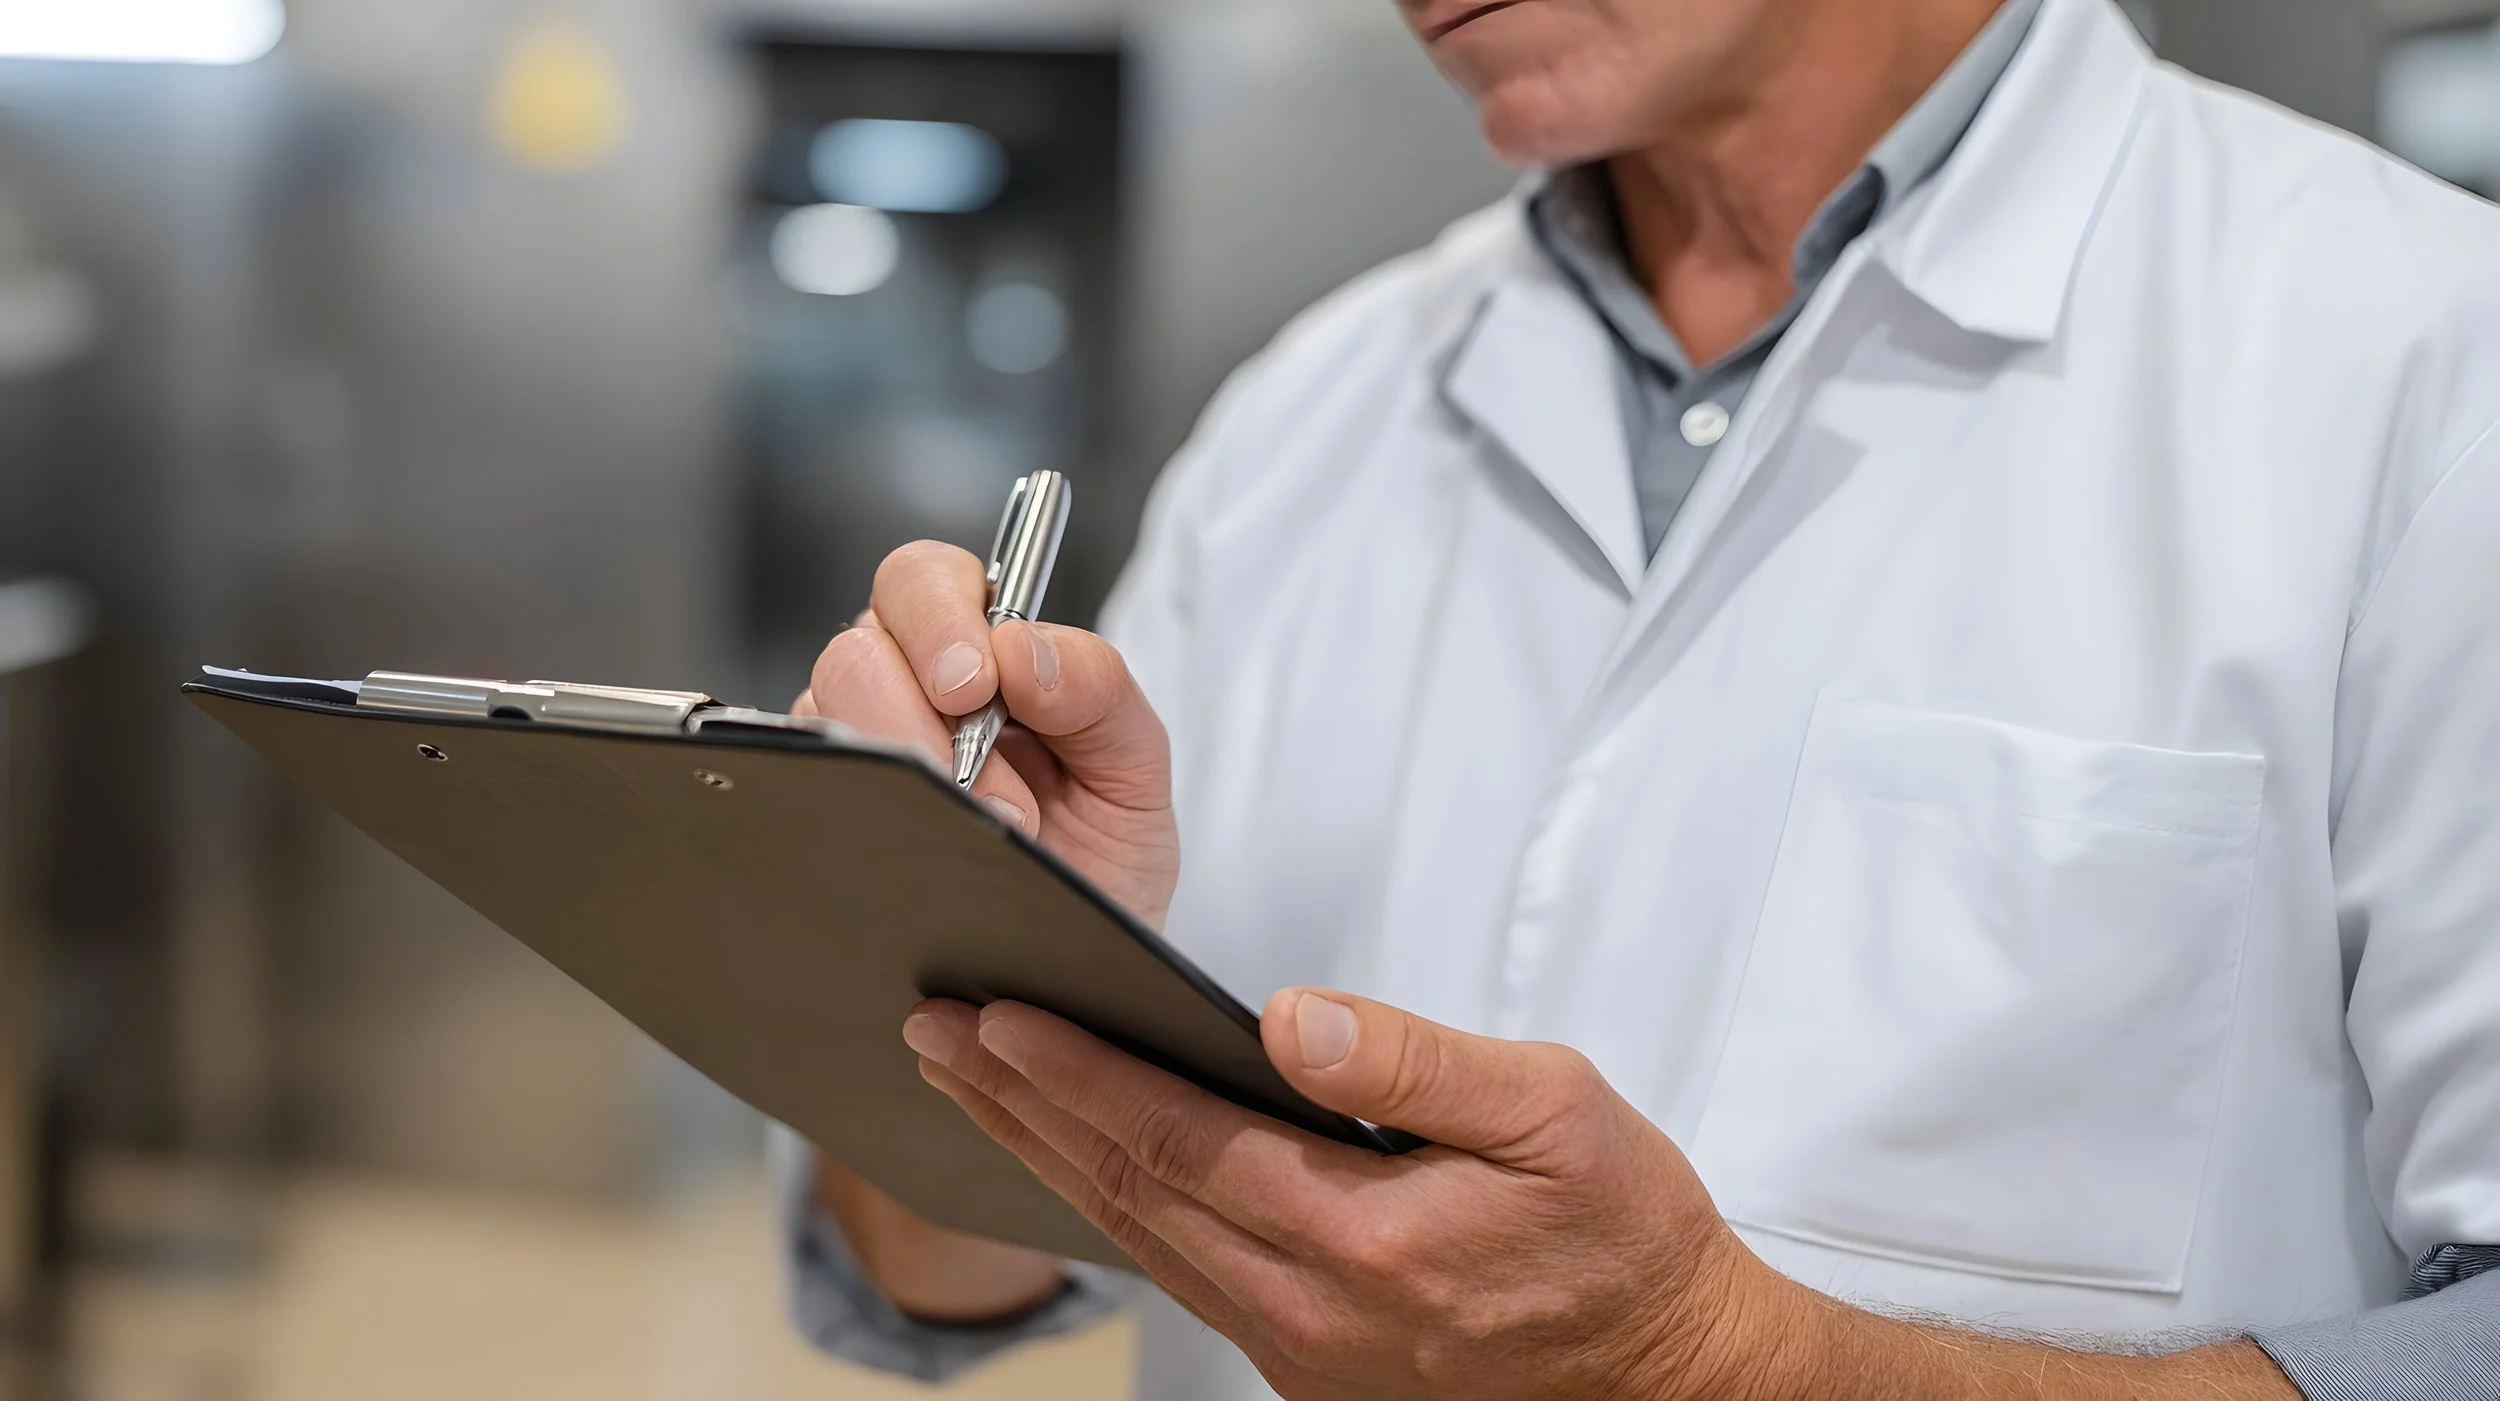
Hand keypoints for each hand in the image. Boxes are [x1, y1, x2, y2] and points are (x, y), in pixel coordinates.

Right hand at [802, 541, 1180, 927]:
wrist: (1076, 970)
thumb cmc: (1101, 858)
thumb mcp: (1132, 770)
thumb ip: (1099, 689)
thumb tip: (1022, 647)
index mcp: (977, 651)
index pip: (921, 580)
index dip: (939, 615)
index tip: (977, 681)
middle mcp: (900, 692)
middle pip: (857, 647)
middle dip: (914, 707)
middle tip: (970, 774)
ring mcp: (854, 759)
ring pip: (821, 721)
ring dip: (907, 774)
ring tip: (983, 831)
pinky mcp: (823, 823)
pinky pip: (805, 798)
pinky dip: (865, 821)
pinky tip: (920, 855)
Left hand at [901, 988, 1763, 1399]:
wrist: (1669, 1376)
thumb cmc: (1624, 1233)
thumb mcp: (1555, 1114)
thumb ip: (1413, 1063)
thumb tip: (1286, 1020)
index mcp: (1358, 1238)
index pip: (1176, 1139)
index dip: (1075, 1073)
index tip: (994, 1015)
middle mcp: (1306, 1308)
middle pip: (1126, 1193)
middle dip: (1019, 1106)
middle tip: (933, 1032)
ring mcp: (1299, 1346)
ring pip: (1138, 1240)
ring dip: (1046, 1157)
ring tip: (971, 1086)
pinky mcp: (1308, 1361)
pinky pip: (1180, 1275)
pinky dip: (1111, 1209)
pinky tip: (1079, 1166)